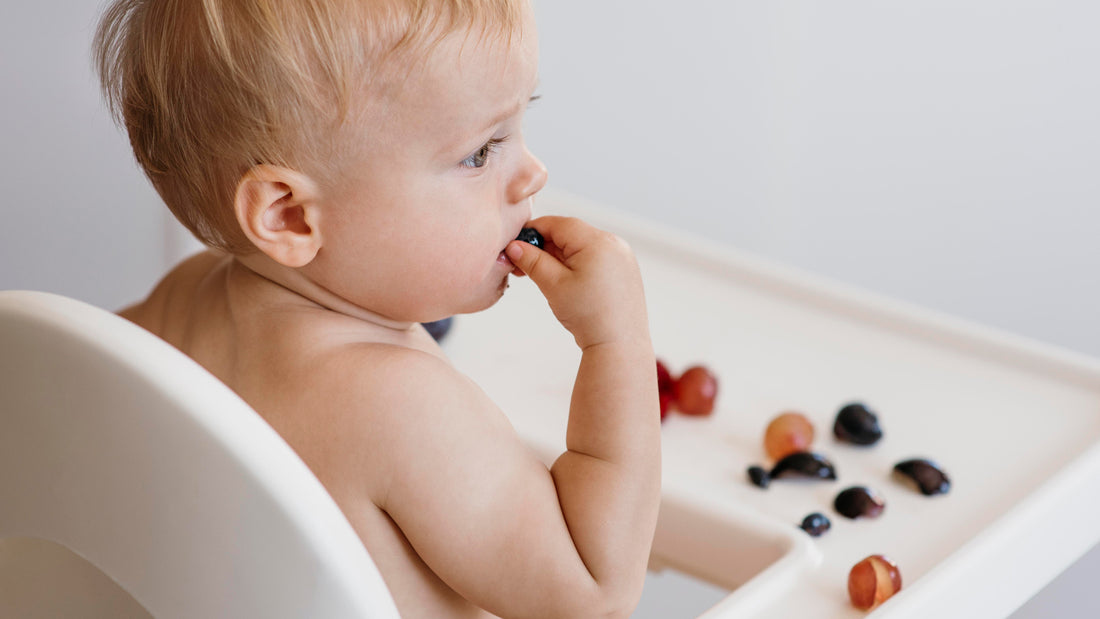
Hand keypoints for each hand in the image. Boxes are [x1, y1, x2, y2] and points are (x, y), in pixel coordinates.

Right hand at [505, 216, 647, 348]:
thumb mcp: (553, 285)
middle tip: (525, 266)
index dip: (533, 231)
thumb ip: (532, 261)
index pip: (558, 224)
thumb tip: (515, 246)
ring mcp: (622, 258)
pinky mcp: (625, 271)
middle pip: (571, 234)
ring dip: (560, 257)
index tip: (517, 243)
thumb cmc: (589, 316)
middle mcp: (614, 244)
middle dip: (546, 247)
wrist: (619, 345)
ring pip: (582, 247)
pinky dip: (578, 265)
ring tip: (545, 278)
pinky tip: (566, 284)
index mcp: (598, 241)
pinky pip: (596, 258)